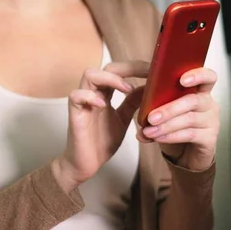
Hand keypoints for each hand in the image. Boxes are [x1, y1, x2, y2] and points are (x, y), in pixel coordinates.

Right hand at [52, 61, 148, 192]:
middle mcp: (94, 93)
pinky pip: (76, 96)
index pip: (120, 70)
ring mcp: (83, 102)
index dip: (137, 67)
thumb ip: (133, 103)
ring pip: (89, 74)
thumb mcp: (124, 119)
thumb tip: (148, 87)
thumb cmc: (102, 141)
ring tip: (127, 89)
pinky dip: (89, 96)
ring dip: (110, 78)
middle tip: (147, 74)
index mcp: (106, 93)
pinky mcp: (75, 115)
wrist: (86, 164)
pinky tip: (103, 104)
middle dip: (129, 68)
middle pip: (107, 67)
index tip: (155, 70)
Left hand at [138, 68, 219, 170]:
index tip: (181, 80)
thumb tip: (139, 103)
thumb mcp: (165, 111)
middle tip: (151, 117)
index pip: (207, 77)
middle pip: (192, 100)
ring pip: (189, 119)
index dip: (197, 75)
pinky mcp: (210, 138)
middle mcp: (209, 104)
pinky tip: (158, 138)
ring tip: (149, 131)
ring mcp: (212, 121)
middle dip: (169, 109)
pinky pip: (190, 134)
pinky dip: (171, 136)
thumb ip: (154, 103)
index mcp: (199, 91)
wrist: (185, 153)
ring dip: (166, 125)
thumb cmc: (175, 126)